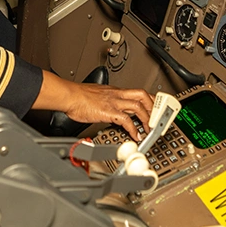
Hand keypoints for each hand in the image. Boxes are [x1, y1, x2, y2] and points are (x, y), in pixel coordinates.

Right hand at [33, 71, 153, 141]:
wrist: (69, 96)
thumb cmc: (78, 96)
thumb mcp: (97, 95)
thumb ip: (106, 101)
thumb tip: (110, 108)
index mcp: (114, 91)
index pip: (137, 92)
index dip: (150, 99)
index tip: (155, 108)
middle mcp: (116, 94)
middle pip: (142, 95)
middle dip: (153, 107)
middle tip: (157, 119)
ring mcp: (113, 102)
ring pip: (138, 106)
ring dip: (147, 119)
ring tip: (149, 130)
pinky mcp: (109, 111)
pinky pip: (126, 120)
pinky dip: (133, 129)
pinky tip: (135, 136)